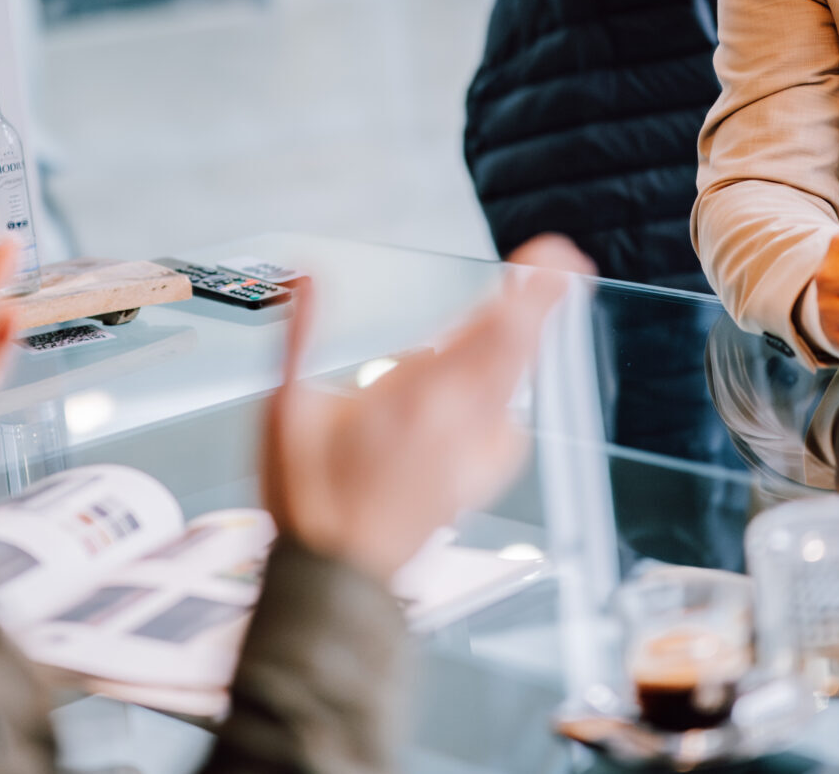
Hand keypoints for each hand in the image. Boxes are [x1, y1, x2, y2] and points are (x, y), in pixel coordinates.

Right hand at [258, 234, 581, 580]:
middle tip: (552, 267)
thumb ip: (300, 337)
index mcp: (415, 397)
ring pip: (516, 386)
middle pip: (520, 350)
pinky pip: (508, 428)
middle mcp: (457, 424)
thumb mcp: (285, 410)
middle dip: (540, 303)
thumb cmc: (308, 499)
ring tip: (511, 316)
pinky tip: (482, 396)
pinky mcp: (477, 482)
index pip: (495, 329)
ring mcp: (473, 456)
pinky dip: (505, 400)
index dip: (534, 289)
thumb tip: (310, 280)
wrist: (335, 582)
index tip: (554, 257)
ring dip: (520, 346)